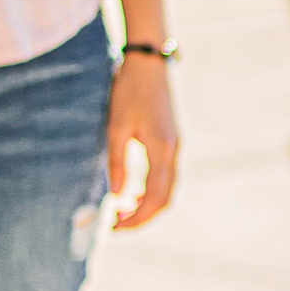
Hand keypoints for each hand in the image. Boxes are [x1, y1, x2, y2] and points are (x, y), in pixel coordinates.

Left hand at [107, 54, 178, 227]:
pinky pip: (165, 178)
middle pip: (165, 200)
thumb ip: (117, 162)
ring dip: (146, 206)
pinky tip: (131, 193)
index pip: (153, 198)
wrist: (149, 63)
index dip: (136, 218)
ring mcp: (175, 149)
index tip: (115, 227)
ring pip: (167, 191)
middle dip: (142, 218)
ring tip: (121, 212)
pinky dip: (150, 192)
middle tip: (117, 227)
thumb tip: (116, 196)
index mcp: (161, 150)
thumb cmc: (129, 90)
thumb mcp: (116, 125)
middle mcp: (173, 153)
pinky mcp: (170, 144)